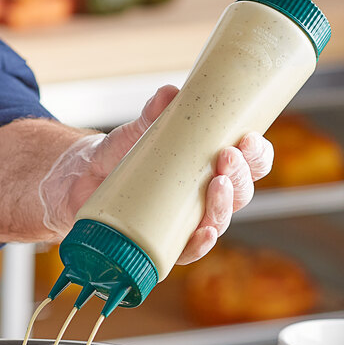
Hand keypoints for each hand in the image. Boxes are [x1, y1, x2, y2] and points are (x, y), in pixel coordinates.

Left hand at [39, 85, 273, 261]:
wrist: (86, 178)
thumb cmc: (122, 153)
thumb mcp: (138, 130)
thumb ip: (153, 113)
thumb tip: (168, 94)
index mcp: (212, 167)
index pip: (250, 164)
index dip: (257, 155)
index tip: (248, 139)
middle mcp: (206, 197)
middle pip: (241, 193)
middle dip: (241, 177)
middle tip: (226, 157)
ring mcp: (186, 221)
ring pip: (220, 221)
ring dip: (224, 206)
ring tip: (217, 185)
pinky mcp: (164, 242)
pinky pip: (189, 250)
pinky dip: (200, 244)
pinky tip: (204, 232)